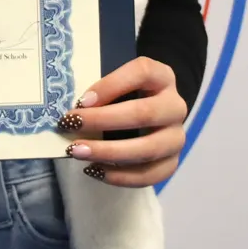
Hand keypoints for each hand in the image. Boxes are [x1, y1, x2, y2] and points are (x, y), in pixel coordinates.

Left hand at [57, 56, 185, 187]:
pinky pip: (150, 174)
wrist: (148, 118)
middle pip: (144, 113)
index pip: (142, 72)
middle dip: (103, 121)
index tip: (81, 101)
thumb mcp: (114, 86)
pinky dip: (120, 176)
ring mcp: (177, 136)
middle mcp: (175, 106)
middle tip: (71, 126)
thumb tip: (70, 116)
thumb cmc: (122, 98)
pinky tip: (95, 170)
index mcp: (162, 77)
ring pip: (148, 148)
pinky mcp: (171, 162)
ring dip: (109, 152)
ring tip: (78, 152)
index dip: (111, 85)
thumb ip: (98, 94)